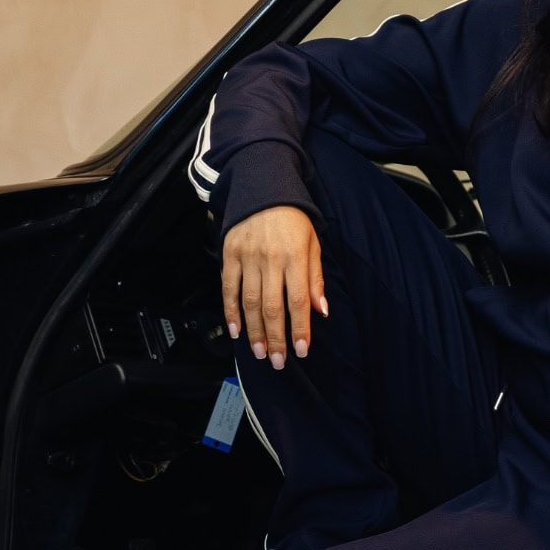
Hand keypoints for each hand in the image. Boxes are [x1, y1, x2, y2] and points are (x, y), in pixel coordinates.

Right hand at [221, 205, 328, 367]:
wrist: (263, 188)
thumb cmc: (293, 220)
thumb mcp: (313, 243)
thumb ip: (315, 278)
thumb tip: (320, 310)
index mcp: (295, 257)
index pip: (297, 301)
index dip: (299, 329)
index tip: (301, 350)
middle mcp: (270, 259)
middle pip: (272, 307)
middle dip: (276, 338)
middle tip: (278, 361)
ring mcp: (248, 257)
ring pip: (250, 302)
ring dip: (254, 331)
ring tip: (260, 352)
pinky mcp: (230, 254)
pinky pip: (229, 288)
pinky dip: (231, 311)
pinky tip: (235, 330)